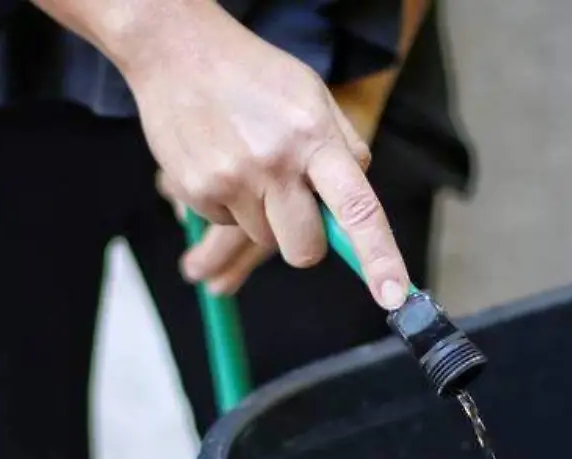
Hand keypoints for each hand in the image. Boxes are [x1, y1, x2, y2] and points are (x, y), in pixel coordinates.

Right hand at [118, 2, 410, 308]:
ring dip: (263, 216)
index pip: (358, 210)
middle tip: (292, 201)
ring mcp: (232, 181)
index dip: (379, 257)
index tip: (394, 296)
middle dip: (304, 239)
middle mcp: (275, 164)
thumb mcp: (314, 97)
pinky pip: (226, 225)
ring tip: (248, 163)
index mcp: (315, 139)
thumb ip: (344, 151)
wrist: (177, 50)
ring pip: (264, 239)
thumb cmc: (255, 75)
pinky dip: (228, 204)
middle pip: (304, 250)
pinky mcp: (197, 192)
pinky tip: (221, 161)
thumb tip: (356, 208)